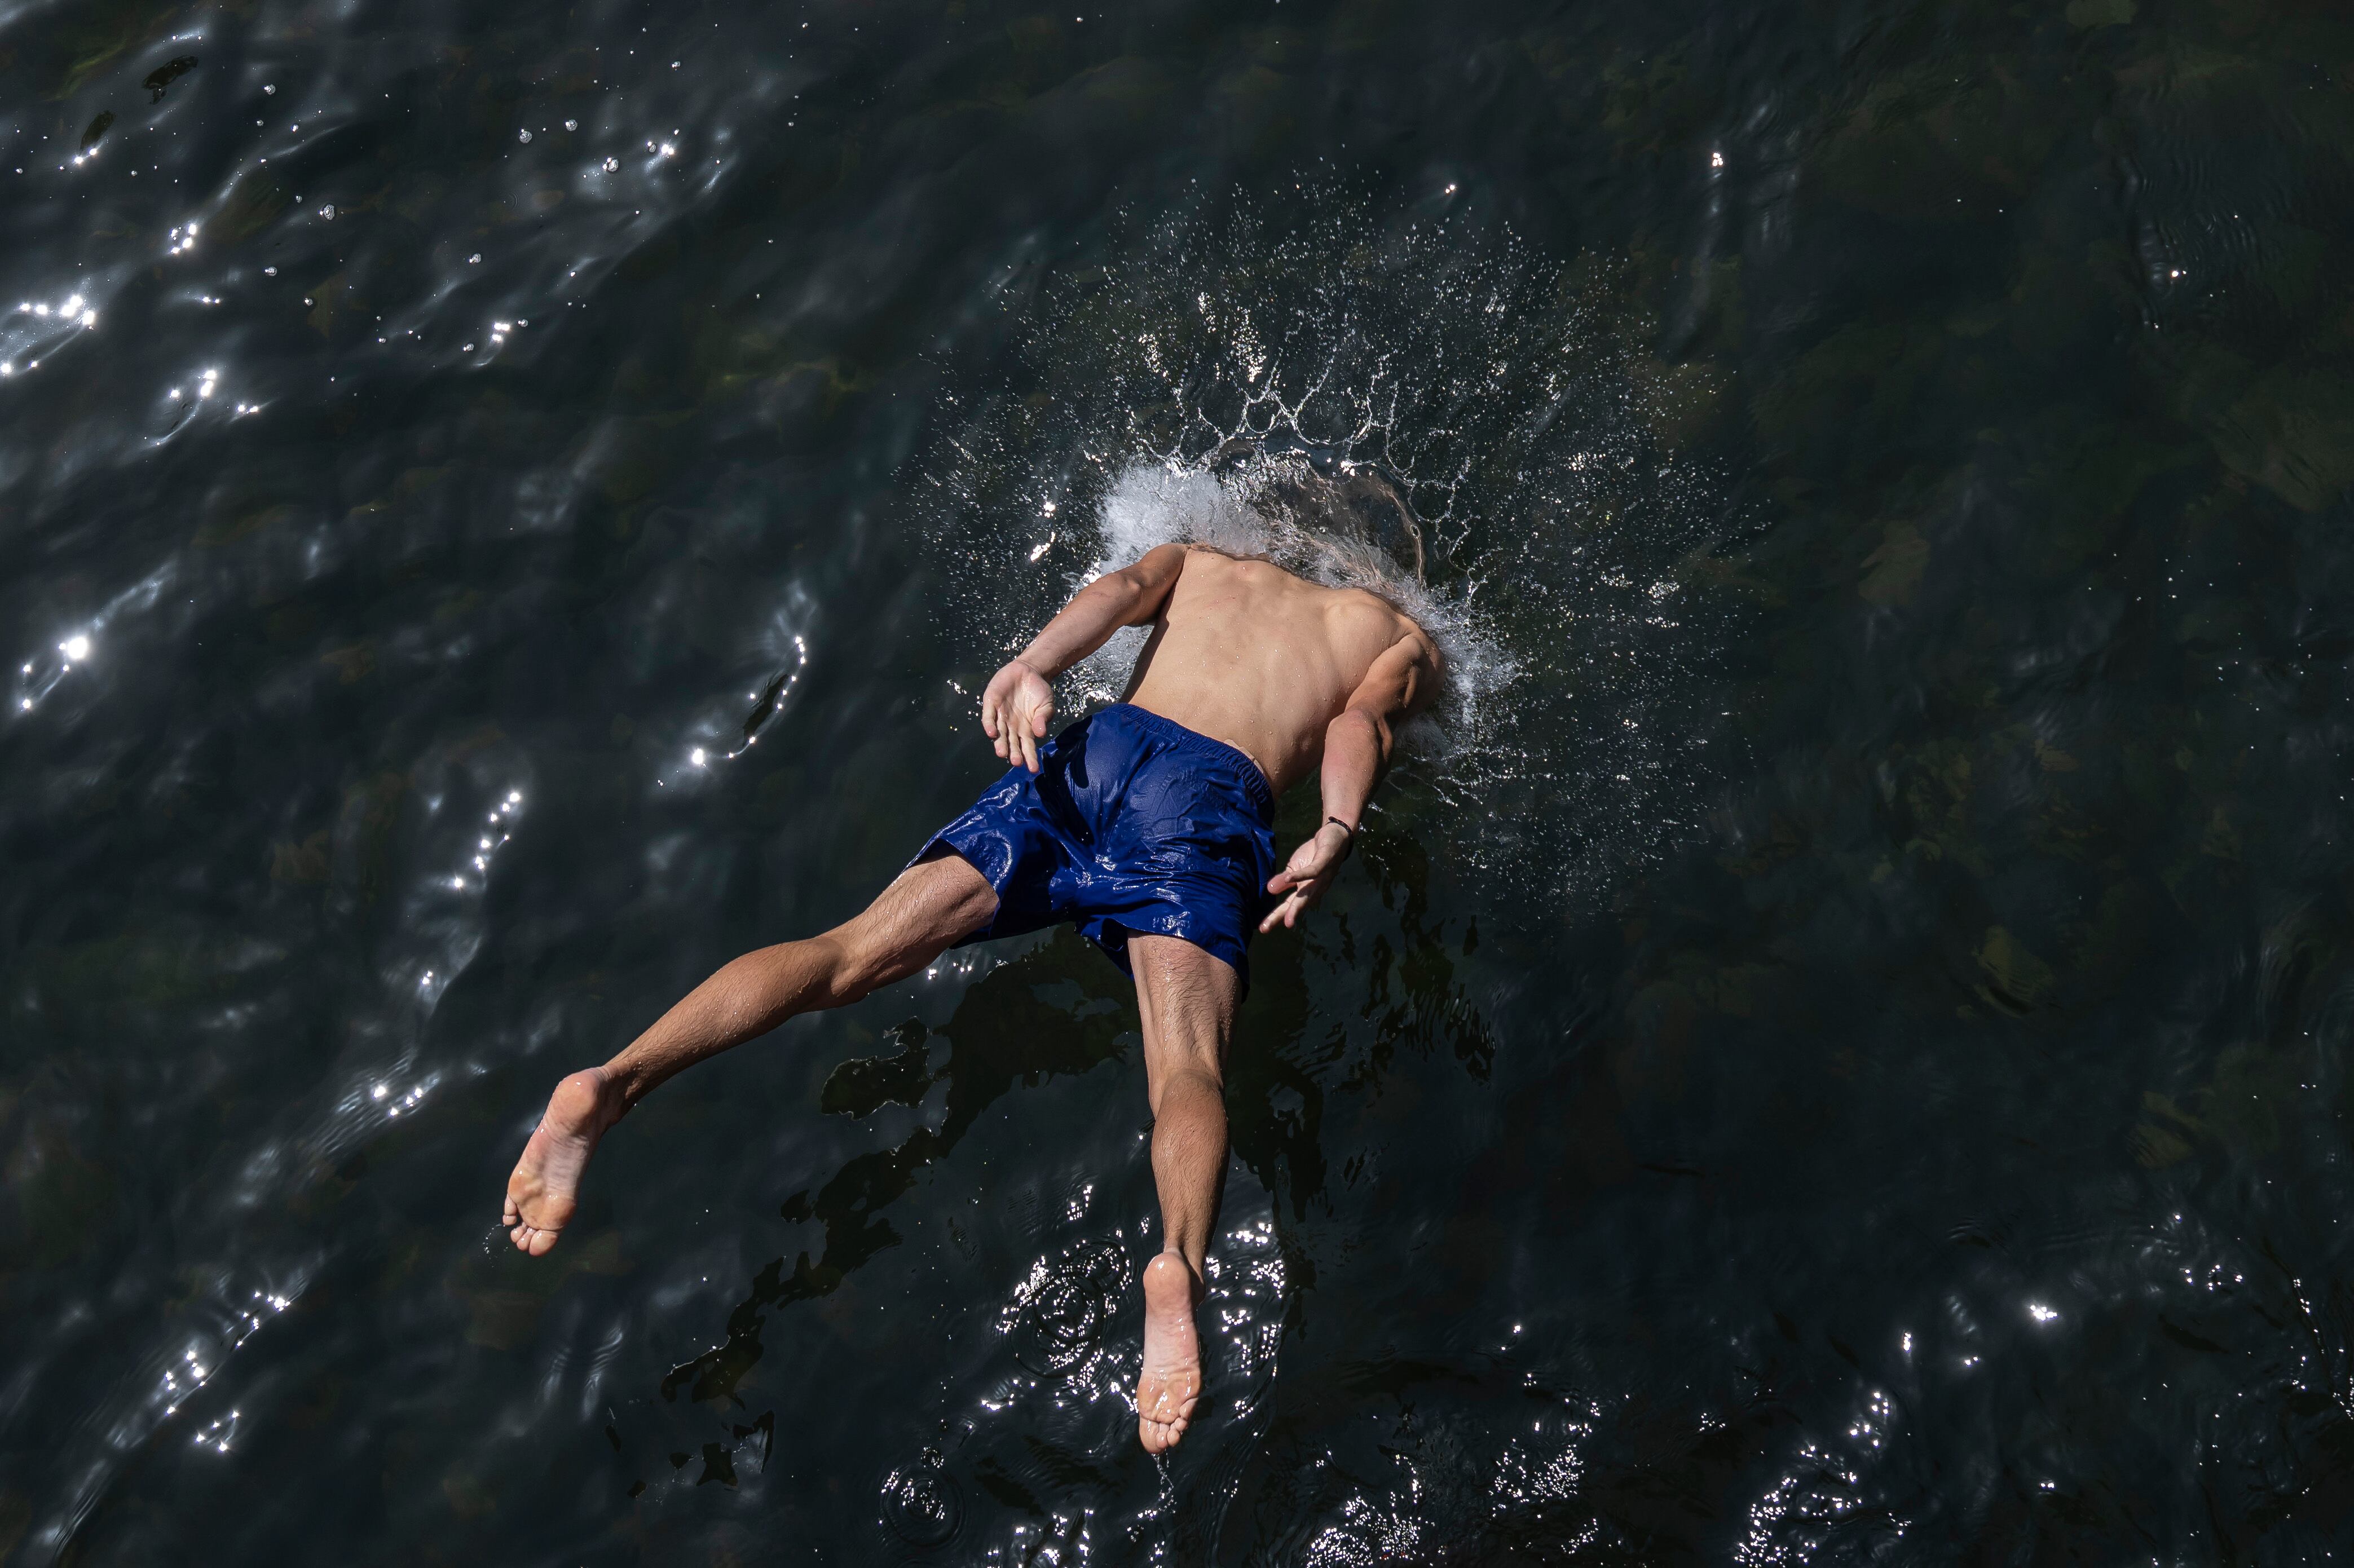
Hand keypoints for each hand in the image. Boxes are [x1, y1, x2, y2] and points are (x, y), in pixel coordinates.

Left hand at [981, 658, 1054, 772]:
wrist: (1028, 671)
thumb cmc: (1038, 692)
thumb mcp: (1046, 705)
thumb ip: (1043, 718)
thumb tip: (1041, 733)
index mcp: (1026, 730)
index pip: (1027, 747)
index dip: (1030, 758)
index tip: (1033, 769)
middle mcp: (1012, 726)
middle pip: (1012, 743)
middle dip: (1013, 753)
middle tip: (1016, 761)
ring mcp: (1001, 716)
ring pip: (999, 733)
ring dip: (1000, 743)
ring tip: (1002, 753)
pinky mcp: (991, 703)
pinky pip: (989, 716)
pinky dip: (989, 724)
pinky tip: (992, 732)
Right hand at [1258, 821, 1353, 932]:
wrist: (1333, 836)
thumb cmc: (1313, 855)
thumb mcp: (1294, 868)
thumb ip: (1283, 881)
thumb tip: (1269, 890)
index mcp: (1305, 891)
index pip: (1289, 906)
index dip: (1276, 917)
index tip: (1262, 928)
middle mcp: (1315, 888)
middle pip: (1297, 905)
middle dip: (1284, 917)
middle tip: (1267, 928)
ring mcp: (1322, 877)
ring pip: (1308, 895)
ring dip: (1296, 908)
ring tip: (1286, 920)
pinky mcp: (1325, 862)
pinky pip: (1313, 871)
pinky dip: (1300, 876)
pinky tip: (1289, 879)